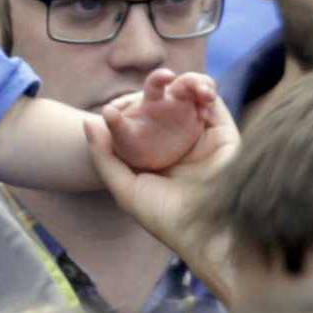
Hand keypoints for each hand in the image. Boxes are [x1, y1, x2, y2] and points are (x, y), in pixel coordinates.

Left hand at [83, 78, 238, 265]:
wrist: (204, 233)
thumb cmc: (163, 216)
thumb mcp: (125, 189)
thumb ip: (104, 157)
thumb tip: (88, 121)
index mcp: (156, 157)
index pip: (140, 122)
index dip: (129, 107)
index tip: (115, 104)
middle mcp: (180, 145)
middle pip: (167, 105)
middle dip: (158, 87)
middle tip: (151, 79)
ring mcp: (203, 139)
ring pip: (191, 99)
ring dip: (183, 83)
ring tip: (170, 80)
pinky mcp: (225, 136)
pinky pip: (215, 104)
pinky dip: (205, 88)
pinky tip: (193, 88)